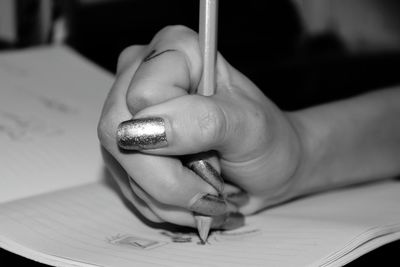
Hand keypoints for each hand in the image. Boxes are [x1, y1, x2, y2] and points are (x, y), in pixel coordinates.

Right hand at [97, 25, 303, 228]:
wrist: (267, 167)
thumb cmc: (265, 140)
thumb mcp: (249, 126)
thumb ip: (203, 121)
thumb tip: (145, 129)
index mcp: (175, 50)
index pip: (143, 95)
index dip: (173, 133)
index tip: (212, 151)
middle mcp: (143, 76)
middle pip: (119, 132)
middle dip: (167, 178)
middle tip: (210, 189)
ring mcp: (129, 114)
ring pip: (120, 164)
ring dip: (167, 196)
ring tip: (205, 192)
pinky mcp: (127, 147)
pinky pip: (125, 185)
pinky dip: (161, 203)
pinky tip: (189, 196)